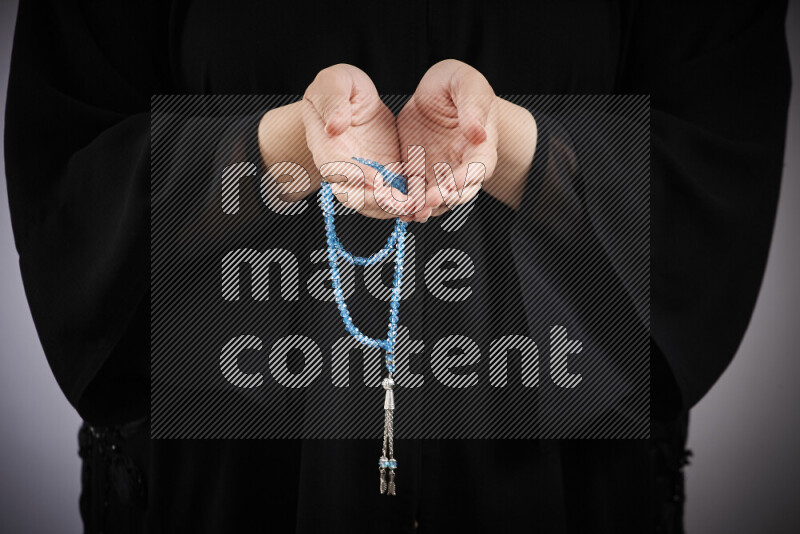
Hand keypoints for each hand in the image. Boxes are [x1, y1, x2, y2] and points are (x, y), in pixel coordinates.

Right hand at [301, 64, 420, 218]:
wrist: (352, 101)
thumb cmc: (338, 88)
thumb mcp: (333, 82)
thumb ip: (332, 102)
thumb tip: (334, 125)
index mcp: (327, 147)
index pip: (335, 168)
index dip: (354, 176)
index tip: (376, 179)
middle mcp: (344, 169)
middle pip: (355, 195)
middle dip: (378, 202)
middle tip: (401, 202)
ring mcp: (365, 176)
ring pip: (376, 202)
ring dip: (395, 207)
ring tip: (417, 206)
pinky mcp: (386, 175)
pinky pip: (395, 195)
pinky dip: (408, 202)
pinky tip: (425, 201)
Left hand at [397, 60, 498, 220]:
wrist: (435, 93)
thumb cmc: (457, 84)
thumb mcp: (466, 83)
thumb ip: (473, 105)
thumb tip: (478, 133)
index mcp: (480, 146)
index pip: (479, 167)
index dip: (467, 178)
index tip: (453, 184)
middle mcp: (462, 165)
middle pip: (458, 191)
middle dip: (444, 199)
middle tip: (429, 201)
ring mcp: (440, 172)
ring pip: (436, 198)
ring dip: (425, 208)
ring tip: (412, 212)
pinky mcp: (419, 173)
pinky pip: (414, 194)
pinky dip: (408, 204)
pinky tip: (398, 210)